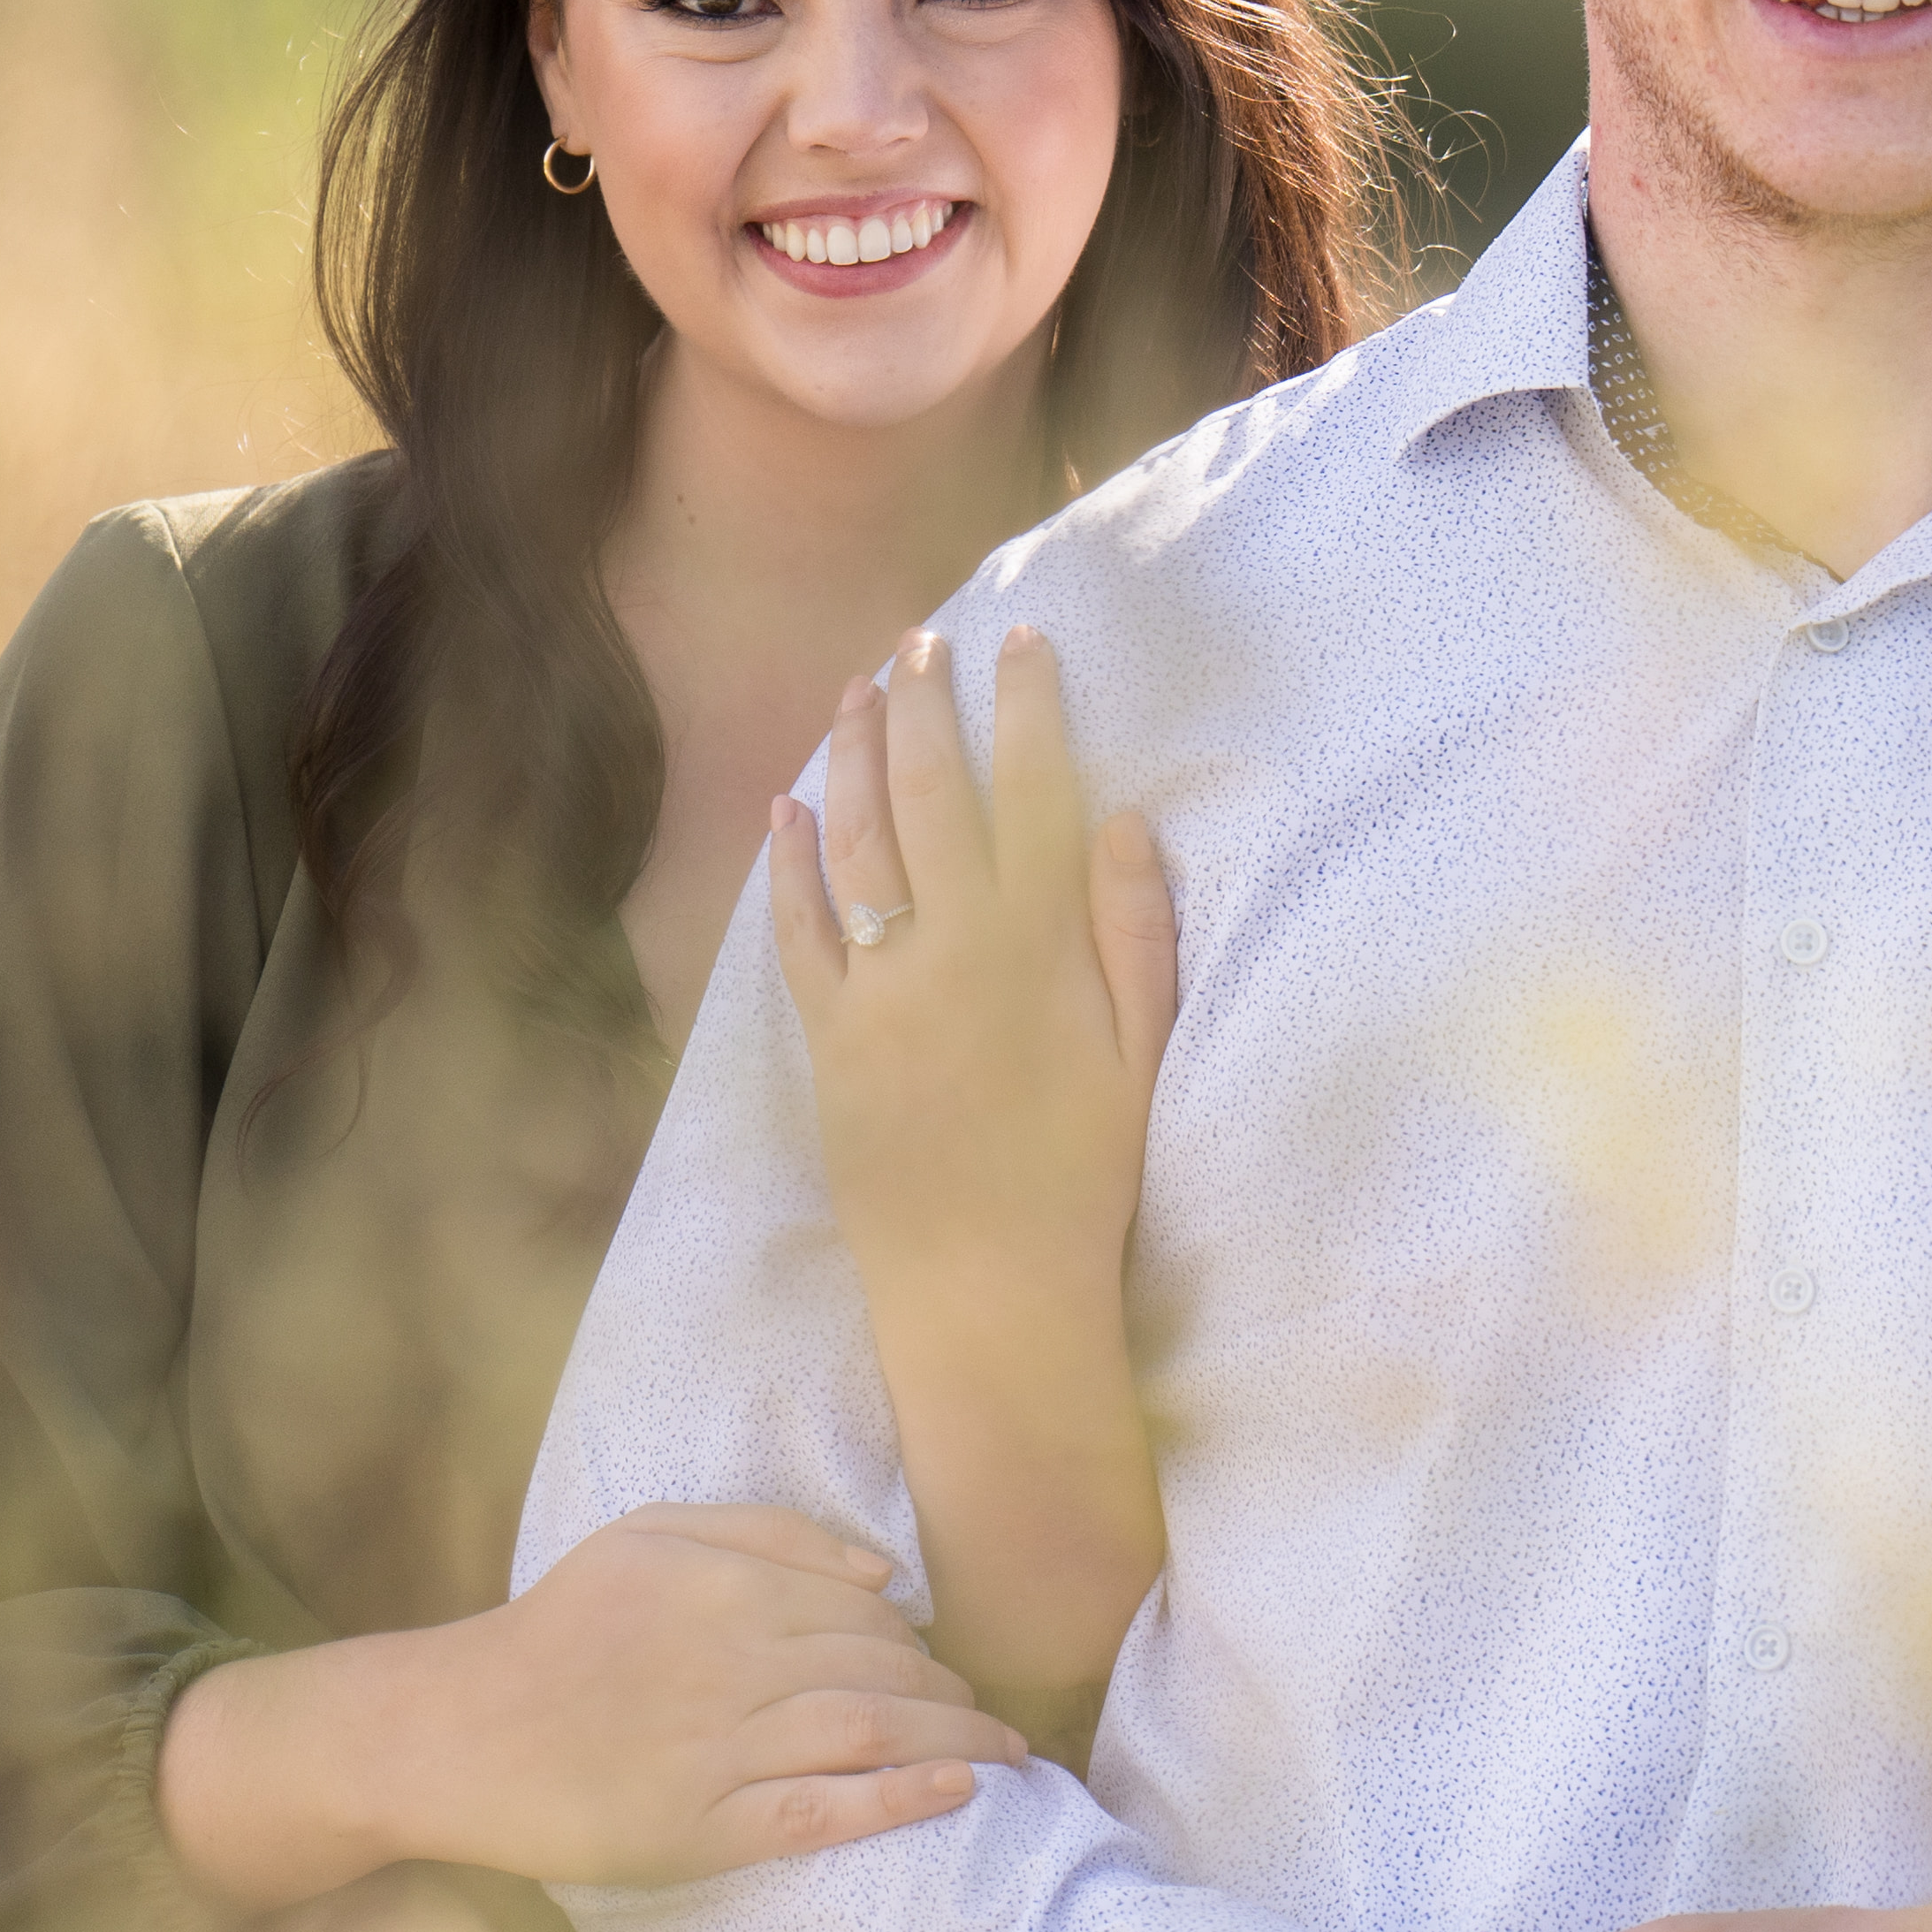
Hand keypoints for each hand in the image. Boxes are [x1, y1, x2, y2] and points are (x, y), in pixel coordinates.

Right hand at [158, 1507, 1011, 1907]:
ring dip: (956, 1740)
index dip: (921, 1643)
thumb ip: (764, 1535)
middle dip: (952, 1692)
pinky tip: (960, 1792)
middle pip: (883, 1669)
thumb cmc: (557, 1630)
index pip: (865, 1611)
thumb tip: (884, 1571)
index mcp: (723, 1583)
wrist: (462, 1731)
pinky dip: (903, 1798)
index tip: (945, 1668)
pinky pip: (827, 1809)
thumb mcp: (646, 1537)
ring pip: (871, 1731)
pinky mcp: (707, 1824)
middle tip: (989, 1716)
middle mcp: (734, 1659)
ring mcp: (722, 1746)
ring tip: (1007, 1753)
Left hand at [769, 628, 1176, 1292]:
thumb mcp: (1141, 1056)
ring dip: (854, 757)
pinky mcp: (828, 1041)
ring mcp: (878, 993)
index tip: (1023, 639)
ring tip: (855, 691)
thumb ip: (1134, 934)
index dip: (1027, 708)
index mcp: (1039, 948)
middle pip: (930, 797)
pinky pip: (799, 934)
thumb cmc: (1083, 1179)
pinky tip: (789, 808)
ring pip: (855, 845)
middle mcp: (951, 951)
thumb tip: (1122, 820)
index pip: (1034, 792)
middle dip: (927, 707)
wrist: (988, 1292)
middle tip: (922, 640)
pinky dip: (790, 865)